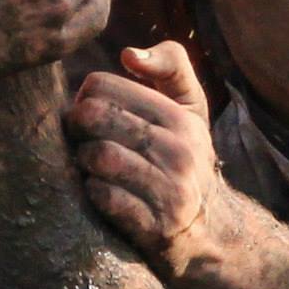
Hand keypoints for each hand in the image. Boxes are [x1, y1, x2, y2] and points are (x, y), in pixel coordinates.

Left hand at [65, 41, 224, 283]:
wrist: (212, 234)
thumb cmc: (185, 159)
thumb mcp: (189, 109)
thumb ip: (170, 66)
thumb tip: (128, 53)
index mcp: (180, 117)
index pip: (101, 85)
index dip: (85, 97)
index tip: (92, 116)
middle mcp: (180, 151)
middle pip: (93, 116)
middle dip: (76, 128)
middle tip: (81, 140)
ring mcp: (170, 191)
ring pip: (96, 156)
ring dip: (82, 162)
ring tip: (91, 166)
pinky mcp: (156, 228)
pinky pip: (103, 197)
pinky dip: (93, 193)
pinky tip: (100, 193)